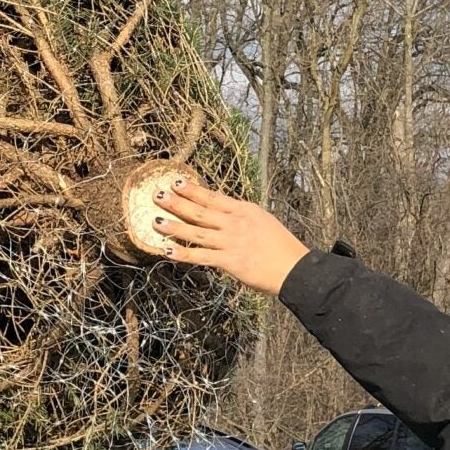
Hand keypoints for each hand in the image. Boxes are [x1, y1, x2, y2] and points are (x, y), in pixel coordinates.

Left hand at [153, 181, 310, 296]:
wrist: (294, 268)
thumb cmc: (281, 246)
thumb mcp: (263, 221)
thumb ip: (242, 216)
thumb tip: (224, 212)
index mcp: (244, 210)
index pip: (213, 197)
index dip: (193, 190)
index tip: (176, 182)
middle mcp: (235, 223)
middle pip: (200, 211)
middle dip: (177, 202)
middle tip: (157, 195)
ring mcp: (231, 241)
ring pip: (196, 232)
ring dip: (174, 226)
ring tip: (155, 221)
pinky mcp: (230, 261)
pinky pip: (201, 257)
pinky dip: (183, 254)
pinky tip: (167, 250)